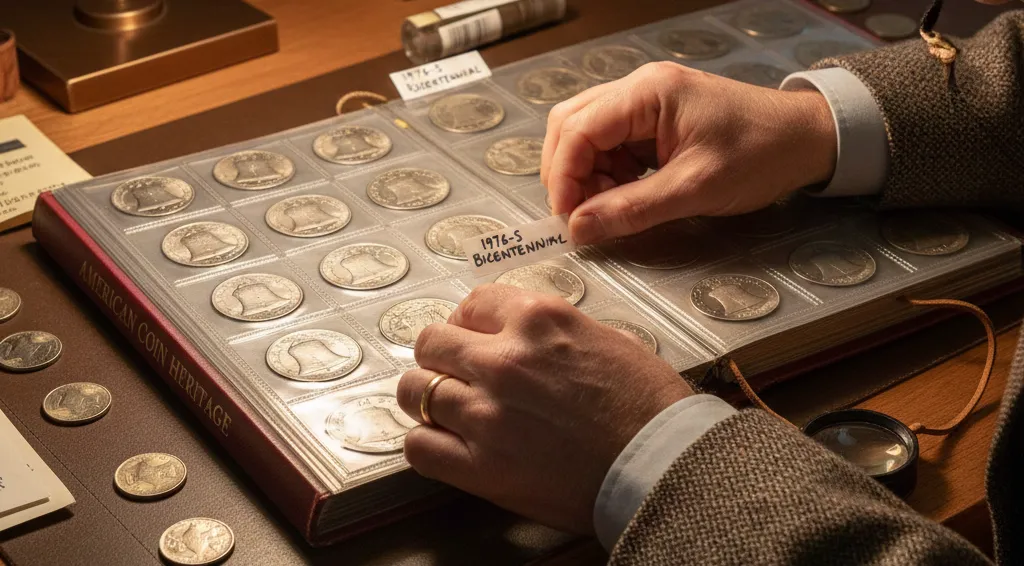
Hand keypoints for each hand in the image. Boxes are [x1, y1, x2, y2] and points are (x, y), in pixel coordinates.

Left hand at [396, 284, 692, 532]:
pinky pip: (420, 446)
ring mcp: (486, 413)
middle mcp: (504, 359)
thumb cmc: (650, 404)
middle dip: (441, 355)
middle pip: (432, 342)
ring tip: (445, 408)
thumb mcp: (605, 338)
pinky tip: (445, 443)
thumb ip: (552, 333)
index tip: (473, 336)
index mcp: (538, 319)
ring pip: (417, 390)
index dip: (468, 321)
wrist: (664, 464)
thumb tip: (524, 338)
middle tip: (456, 371)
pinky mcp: (481, 466)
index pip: (472, 303)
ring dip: (429, 396)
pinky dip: (426, 442)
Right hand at [541, 61, 836, 243]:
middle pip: (571, 124)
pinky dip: (606, 173)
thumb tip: (578, 228)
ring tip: (606, 208)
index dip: (563, 176)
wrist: (807, 140)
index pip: (578, 129)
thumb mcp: (695, 189)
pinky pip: (611, 144)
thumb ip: (632, 209)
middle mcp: (639, 88)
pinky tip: (622, 196)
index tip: (567, 218)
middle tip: (578, 216)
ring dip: (585, 175)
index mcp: (648, 93)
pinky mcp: (653, 120)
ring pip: (587, 135)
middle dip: (567, 173)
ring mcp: (645, 102)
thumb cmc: (761, 155)